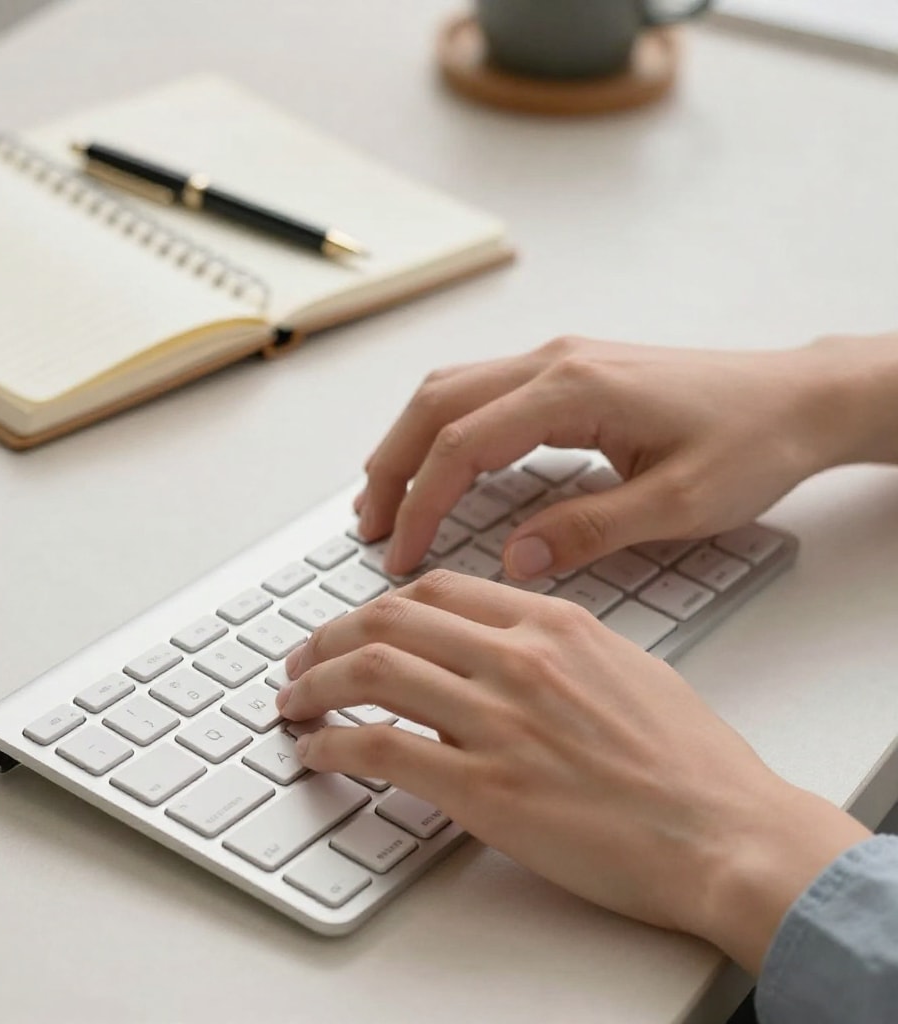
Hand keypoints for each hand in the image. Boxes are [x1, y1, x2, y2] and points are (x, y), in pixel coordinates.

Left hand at [277, 571, 869, 972]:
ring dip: (314, 684)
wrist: (725, 832)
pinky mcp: (483, 788)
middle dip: (328, 636)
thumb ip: (554, 647)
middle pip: (389, 621)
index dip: (380, 604)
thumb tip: (496, 647)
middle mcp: (518, 659)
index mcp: (553, 624)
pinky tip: (316, 752)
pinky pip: (380, 749)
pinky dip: (332, 746)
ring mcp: (497, 721)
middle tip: (302, 657)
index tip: (358, 624)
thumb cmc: (689, 760)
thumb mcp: (624, 668)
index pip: (437, 591)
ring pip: (370, 673)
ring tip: (293, 700)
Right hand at [356, 335, 860, 577]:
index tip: (402, 552)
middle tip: (370, 526)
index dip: (422, 502)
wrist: (798, 399)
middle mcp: (555, 363)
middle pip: (436, 403)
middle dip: (392, 465)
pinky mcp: (569, 375)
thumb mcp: (678, 502)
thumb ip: (589, 530)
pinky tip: (440, 469)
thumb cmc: (752, 441)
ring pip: (451, 390)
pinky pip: (481, 394)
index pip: (462, 443)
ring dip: (410, 443)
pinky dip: (444, 432)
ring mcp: (559, 362)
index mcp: (574, 389)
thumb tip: (514, 560)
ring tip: (387, 499)